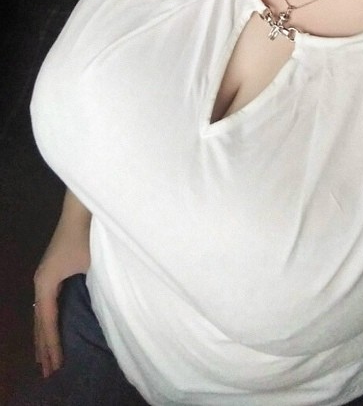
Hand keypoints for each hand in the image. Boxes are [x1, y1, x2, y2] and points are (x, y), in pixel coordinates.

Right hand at [33, 190, 91, 376]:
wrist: (81, 209)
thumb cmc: (88, 237)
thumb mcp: (92, 266)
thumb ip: (94, 289)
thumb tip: (102, 313)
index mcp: (47, 283)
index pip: (48, 322)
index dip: (53, 345)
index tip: (56, 365)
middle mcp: (40, 281)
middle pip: (40, 321)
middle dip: (43, 347)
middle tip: (47, 372)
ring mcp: (44, 275)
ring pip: (41, 313)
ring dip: (42, 335)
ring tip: (44, 358)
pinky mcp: (51, 270)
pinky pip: (46, 302)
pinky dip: (47, 320)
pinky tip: (50, 327)